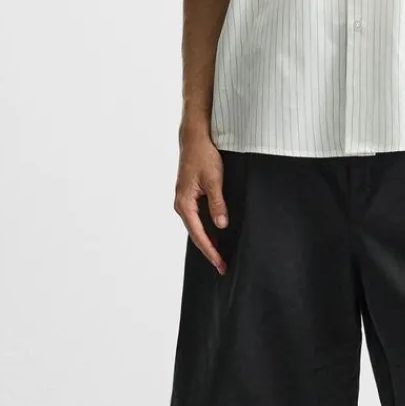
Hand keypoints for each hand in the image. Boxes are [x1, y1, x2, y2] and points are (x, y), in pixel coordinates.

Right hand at [174, 139, 229, 274]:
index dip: (211, 251)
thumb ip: (217, 204)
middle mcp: (181, 205)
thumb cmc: (203, 156)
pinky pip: (197, 219)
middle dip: (209, 251)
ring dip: (208, 242)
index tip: (220, 263)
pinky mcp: (190, 197)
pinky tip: (215, 236)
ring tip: (220, 256)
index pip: (199, 234)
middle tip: (222, 266)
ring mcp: (184, 201)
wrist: (195, 139)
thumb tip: (221, 225)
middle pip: (196, 235)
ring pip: (196, 228)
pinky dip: (206, 230)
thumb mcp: (214, 180)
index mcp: (184, 203)